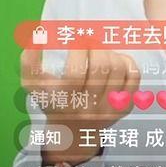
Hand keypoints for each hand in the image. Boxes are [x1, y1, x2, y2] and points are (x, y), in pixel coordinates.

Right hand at [21, 48, 140, 165]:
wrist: (74, 131)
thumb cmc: (52, 100)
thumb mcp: (33, 85)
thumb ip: (29, 61)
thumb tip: (39, 34)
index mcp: (65, 102)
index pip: (76, 72)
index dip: (78, 50)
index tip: (76, 39)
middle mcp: (89, 108)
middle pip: (101, 68)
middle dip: (97, 47)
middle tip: (90, 41)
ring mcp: (110, 108)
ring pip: (118, 69)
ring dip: (110, 53)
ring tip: (101, 51)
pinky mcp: (125, 106)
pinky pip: (134, 76)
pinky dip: (127, 62)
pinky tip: (116, 60)